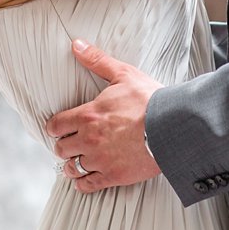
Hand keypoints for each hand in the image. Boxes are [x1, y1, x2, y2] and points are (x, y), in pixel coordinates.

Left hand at [44, 39, 161, 193]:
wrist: (174, 128)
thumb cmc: (150, 101)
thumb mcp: (123, 74)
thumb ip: (97, 61)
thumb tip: (76, 45)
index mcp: (87, 116)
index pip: (55, 126)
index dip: (55, 126)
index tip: (58, 127)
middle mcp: (89, 140)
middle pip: (61, 148)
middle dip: (63, 145)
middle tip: (69, 143)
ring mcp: (101, 160)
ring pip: (72, 168)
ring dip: (71, 164)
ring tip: (75, 161)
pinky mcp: (114, 176)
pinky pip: (88, 185)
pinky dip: (83, 183)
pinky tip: (84, 179)